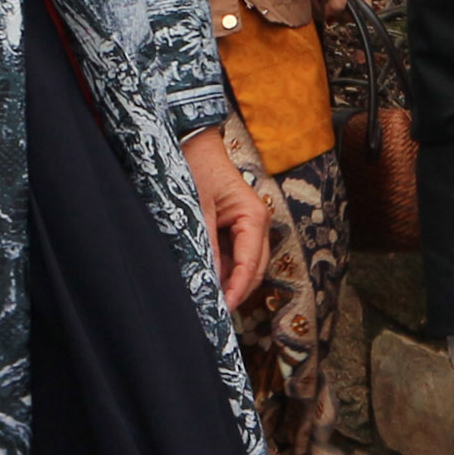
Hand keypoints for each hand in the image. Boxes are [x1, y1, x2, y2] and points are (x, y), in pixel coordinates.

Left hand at [182, 129, 274, 306]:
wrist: (194, 142)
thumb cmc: (198, 167)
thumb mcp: (198, 206)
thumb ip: (206, 244)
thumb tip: (210, 279)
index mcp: (254, 216)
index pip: (250, 264)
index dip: (237, 289)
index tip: (223, 308)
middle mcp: (259, 223)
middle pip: (254, 269)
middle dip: (237, 291)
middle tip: (215, 312)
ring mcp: (251, 226)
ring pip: (246, 265)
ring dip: (230, 282)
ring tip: (210, 300)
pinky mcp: (239, 227)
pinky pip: (236, 255)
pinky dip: (225, 270)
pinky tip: (210, 280)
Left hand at [308, 0, 375, 17]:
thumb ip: (338, 0)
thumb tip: (335, 16)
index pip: (363, 14)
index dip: (347, 15)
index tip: (334, 8)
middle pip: (346, 17)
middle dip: (331, 9)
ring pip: (334, 16)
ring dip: (322, 7)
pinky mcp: (333, 1)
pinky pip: (326, 13)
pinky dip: (318, 6)